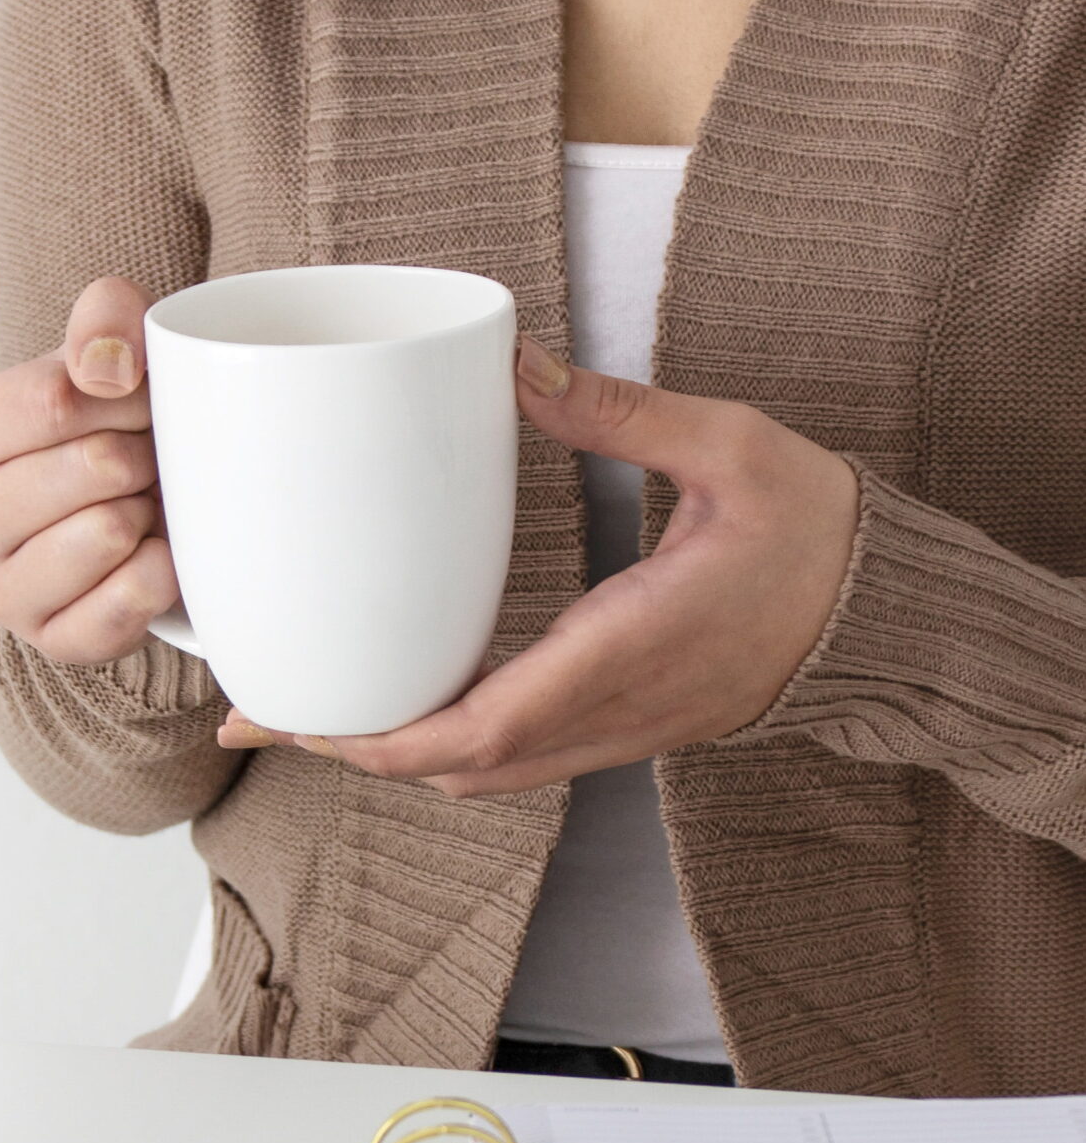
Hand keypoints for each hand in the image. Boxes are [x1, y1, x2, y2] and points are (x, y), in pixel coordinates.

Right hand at [0, 276, 180, 662]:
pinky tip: (149, 555)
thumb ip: (106, 317)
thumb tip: (107, 368)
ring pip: (110, 534)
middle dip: (141, 453)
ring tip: (138, 503)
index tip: (140, 399)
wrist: (128, 506)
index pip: (53, 402)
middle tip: (142, 457)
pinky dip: (161, 571)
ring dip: (148, 511)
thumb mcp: (107, 344)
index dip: (125, 395)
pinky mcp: (53, 643)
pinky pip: (132, 599)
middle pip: (92, 468)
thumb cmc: (108, 422)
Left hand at [217, 335, 859, 795]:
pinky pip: (512, 759)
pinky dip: (443, 748)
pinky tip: (403, 703)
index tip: (305, 713)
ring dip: (392, 755)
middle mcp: (610, 711)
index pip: (482, 726)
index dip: (382, 736)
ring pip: (480, 776)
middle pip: (456, 768)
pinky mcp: (621, 728)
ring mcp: (616, 732)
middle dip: (352, 748)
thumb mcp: (731, 445)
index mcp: (625, 649)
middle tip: (259, 710)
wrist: (884, 616)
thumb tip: (516, 366)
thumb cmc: (815, 531)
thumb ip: (618, 410)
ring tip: (312, 708)